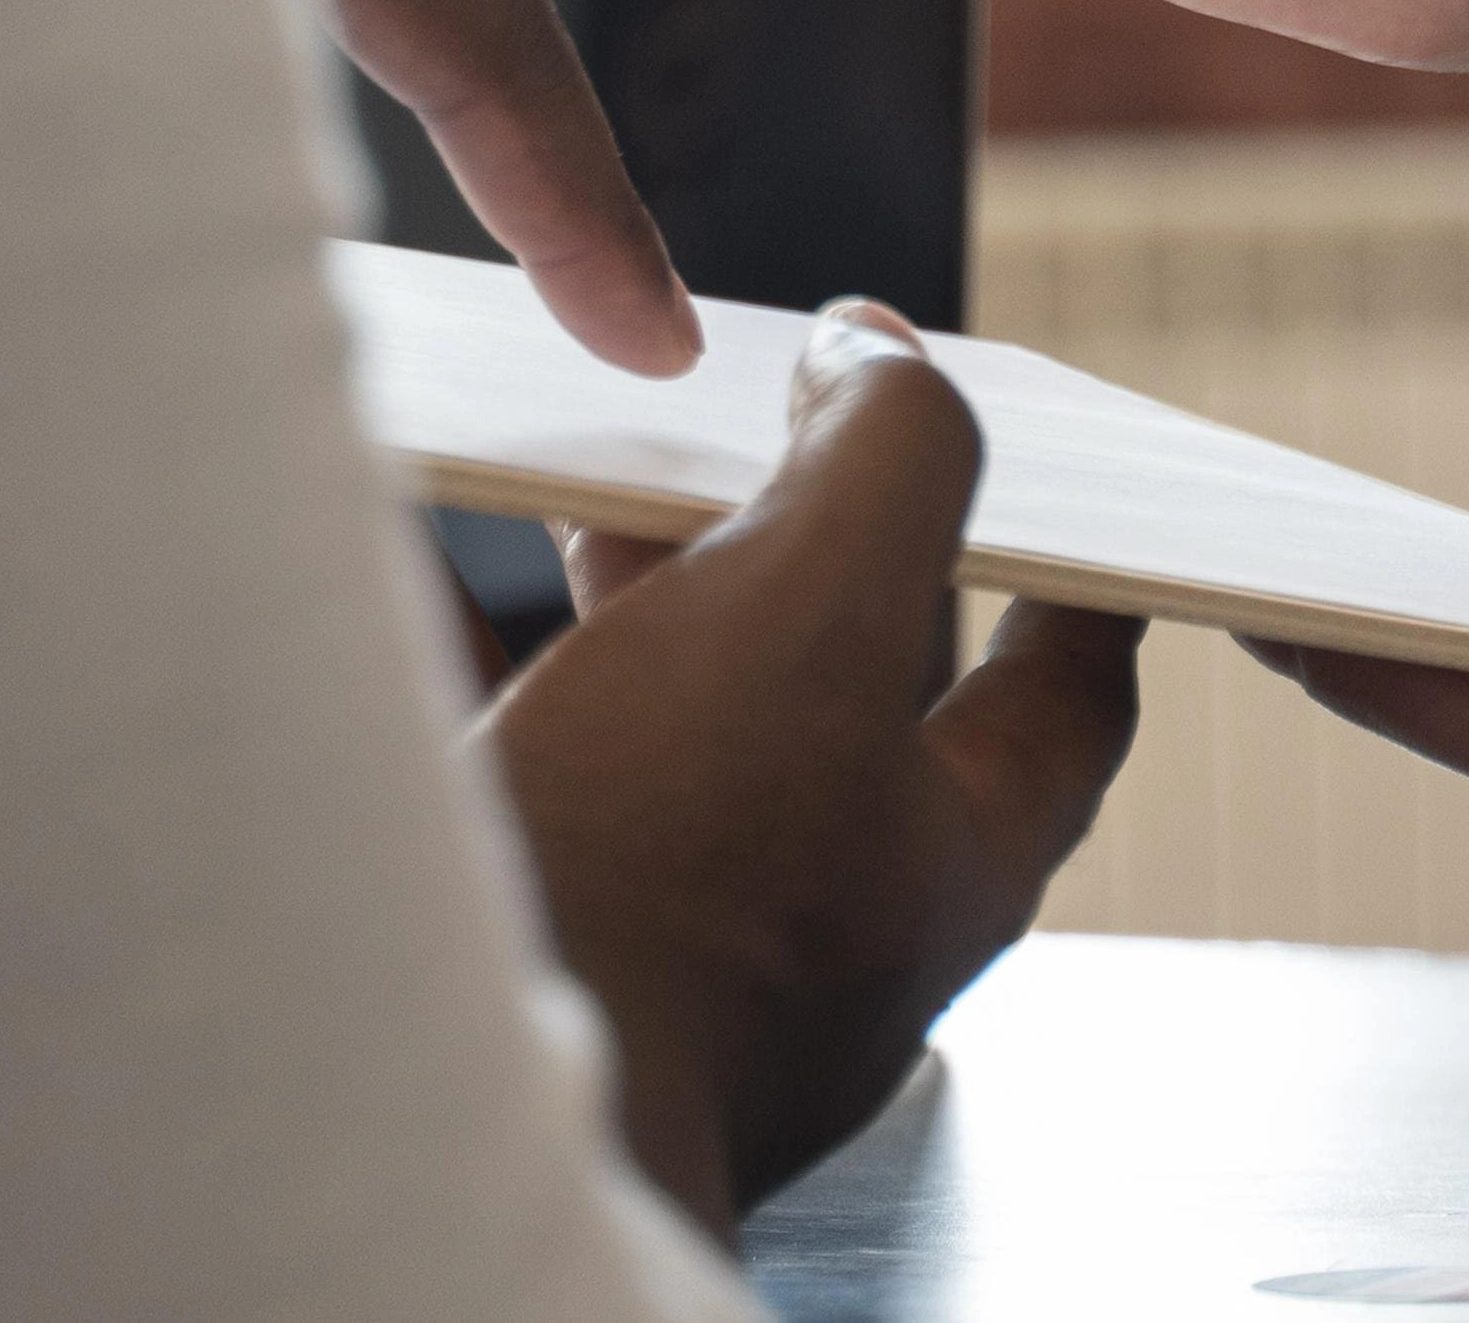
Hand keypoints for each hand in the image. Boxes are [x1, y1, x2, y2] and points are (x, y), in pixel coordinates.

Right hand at [483, 304, 1145, 1231]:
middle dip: (792, 545)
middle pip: (840, 691)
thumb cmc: (661, 895)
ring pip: (657, 725)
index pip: (1066, 699)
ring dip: (623, 596)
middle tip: (756, 423)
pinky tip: (394, 564)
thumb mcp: (816, 615)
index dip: (1073, 576)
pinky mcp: (503, 942)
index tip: (1074, 492)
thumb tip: (885, 357)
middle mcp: (817, 919)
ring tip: (576, 470)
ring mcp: (657, 942)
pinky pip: (488, 766)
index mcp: (943, 861)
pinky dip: (452, 654)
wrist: (420, 1111)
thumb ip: (883, 464)